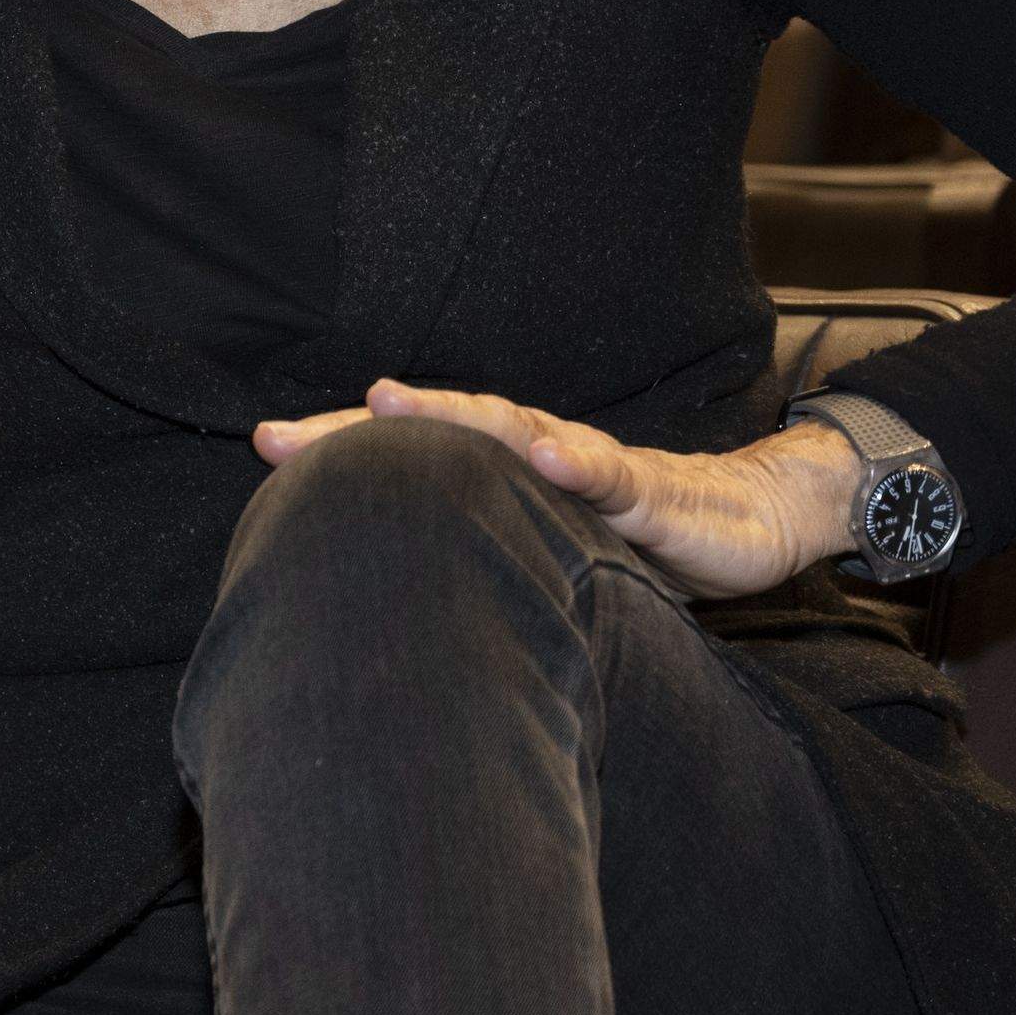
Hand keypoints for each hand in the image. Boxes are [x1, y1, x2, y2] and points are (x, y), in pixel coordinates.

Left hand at [253, 378, 866, 602]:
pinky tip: (550, 459)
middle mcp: (538, 457)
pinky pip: (615, 475)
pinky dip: (581, 464)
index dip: (340, 449)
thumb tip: (398, 611)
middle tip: (282, 434)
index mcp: (504, 478)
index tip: (261, 446)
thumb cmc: (636, 544)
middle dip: (360, 429)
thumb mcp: (547, 562)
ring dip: (452, 416)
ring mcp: (594, 468)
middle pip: (440, 430)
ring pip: (515, 432)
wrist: (754, 521)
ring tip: (387, 402)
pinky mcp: (654, 495)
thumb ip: (484, 568)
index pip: (413, 455)